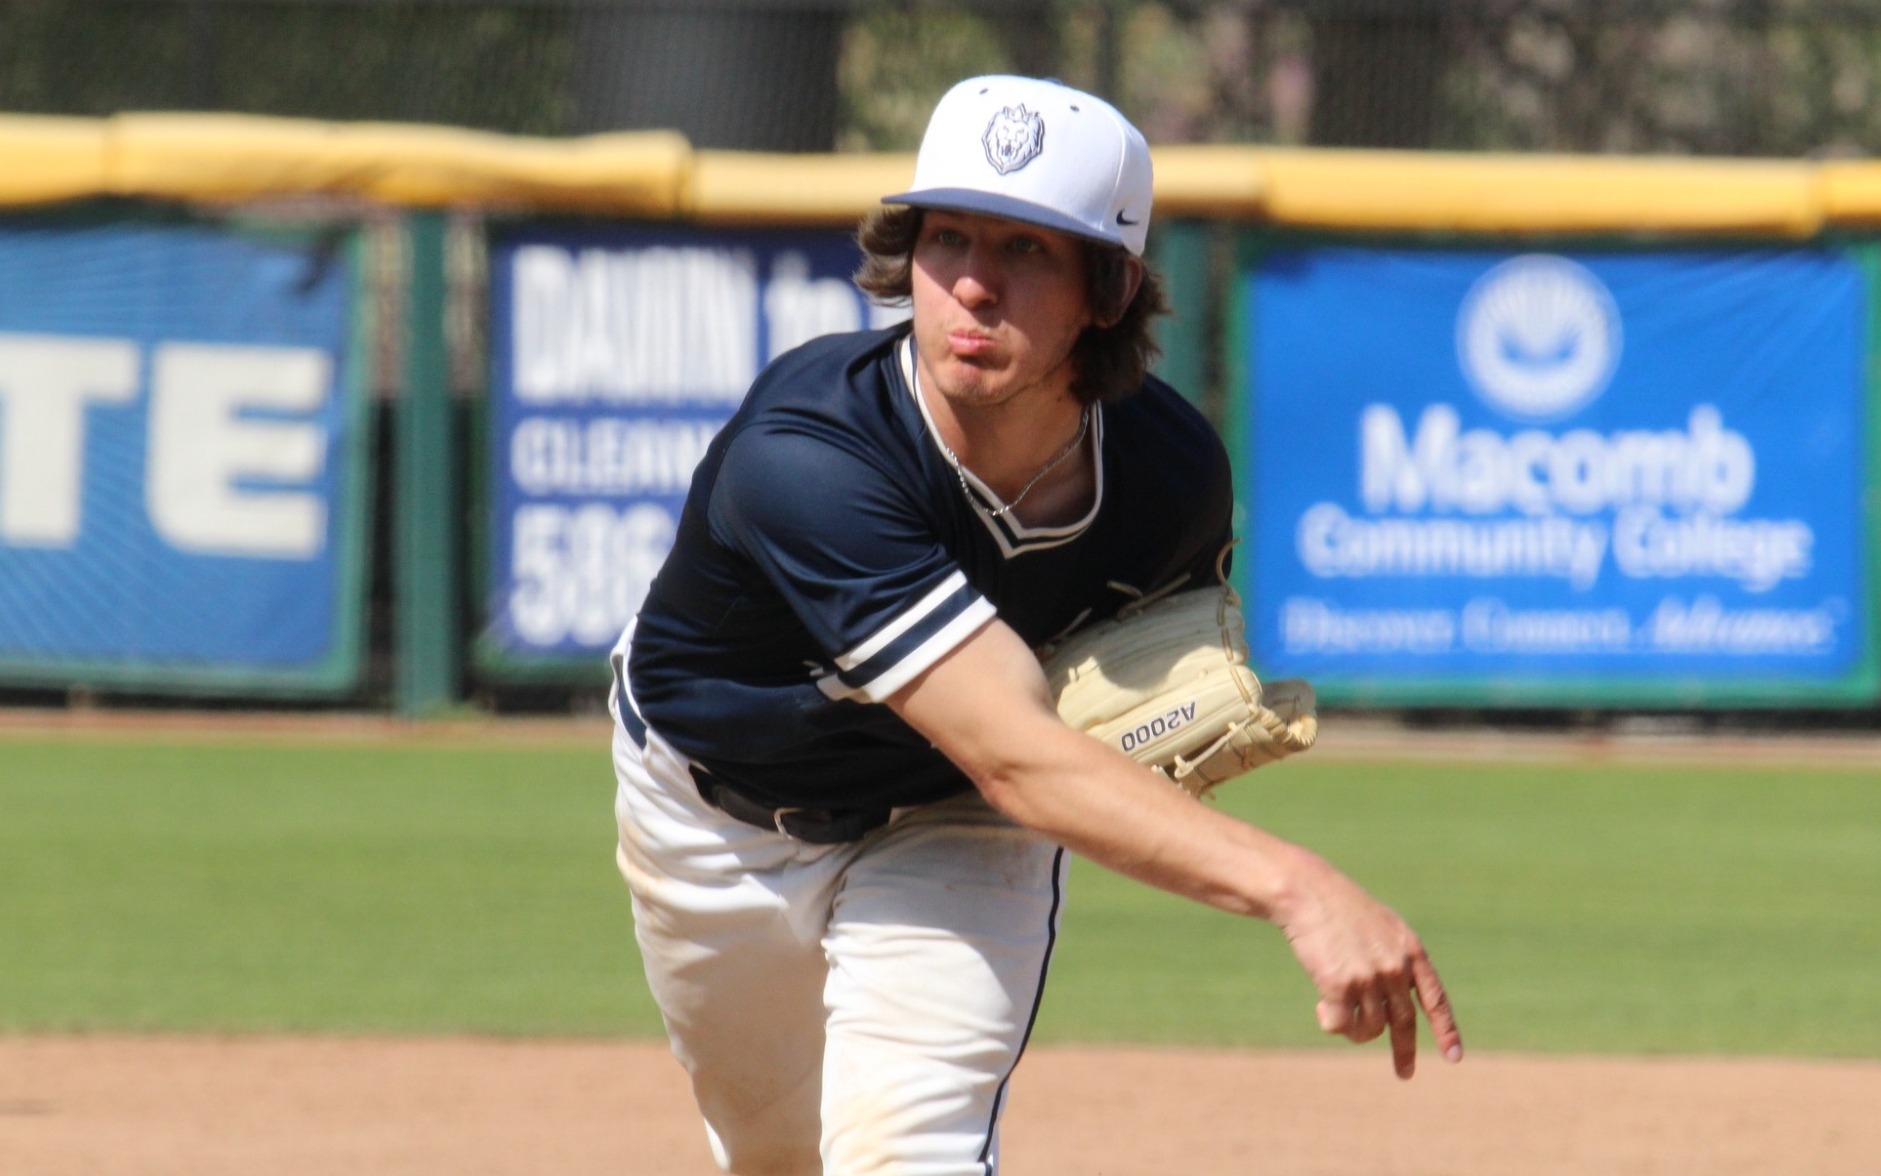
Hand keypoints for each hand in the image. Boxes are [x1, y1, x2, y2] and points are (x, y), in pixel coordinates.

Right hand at [1275, 850, 1463, 1079]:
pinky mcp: (1340, 986)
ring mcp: (1370, 978)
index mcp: (1411, 950)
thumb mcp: (1380, 927)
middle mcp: (1395, 967)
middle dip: (1404, 1050)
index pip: (1435, 998)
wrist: (1307, 892)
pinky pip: (1340, 1024)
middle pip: (1404, 1022)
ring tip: (1335, 1012)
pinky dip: (1332, 1023)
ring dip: (1354, 1028)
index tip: (1453, 1057)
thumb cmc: (1339, 906)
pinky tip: (1320, 1007)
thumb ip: (1394, 960)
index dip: (1446, 1029)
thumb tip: (1392, 1007)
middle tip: (1405, 1073)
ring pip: (1370, 1028)